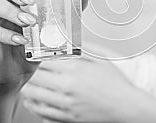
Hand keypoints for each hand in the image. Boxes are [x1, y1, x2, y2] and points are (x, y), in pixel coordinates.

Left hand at [21, 44, 140, 122]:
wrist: (125, 107)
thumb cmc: (116, 84)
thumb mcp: (102, 60)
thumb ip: (82, 49)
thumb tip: (68, 40)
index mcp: (75, 69)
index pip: (43, 59)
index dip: (36, 55)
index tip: (35, 53)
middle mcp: (67, 86)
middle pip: (33, 76)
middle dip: (30, 70)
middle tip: (31, 67)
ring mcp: (65, 104)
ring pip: (32, 94)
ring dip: (29, 86)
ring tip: (32, 81)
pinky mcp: (65, 117)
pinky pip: (40, 110)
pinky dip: (34, 103)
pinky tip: (36, 97)